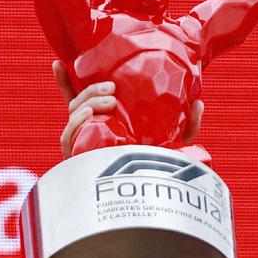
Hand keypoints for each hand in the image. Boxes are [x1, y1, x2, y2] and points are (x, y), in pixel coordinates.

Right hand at [53, 61, 202, 158]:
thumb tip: (199, 103)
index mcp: (102, 121)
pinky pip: (68, 137)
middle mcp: (89, 130)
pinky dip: (75, 123)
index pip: (79, 98)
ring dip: (88, 103)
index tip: (59, 63)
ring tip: (108, 101)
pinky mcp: (78, 159)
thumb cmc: (159, 166)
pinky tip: (88, 115)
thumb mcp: (176, 142)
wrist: (150, 195)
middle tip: (111, 89)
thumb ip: (188, 124)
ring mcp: (82, 143)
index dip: (65, 81)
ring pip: (74, 114)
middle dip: (91, 90)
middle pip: (78, 102)